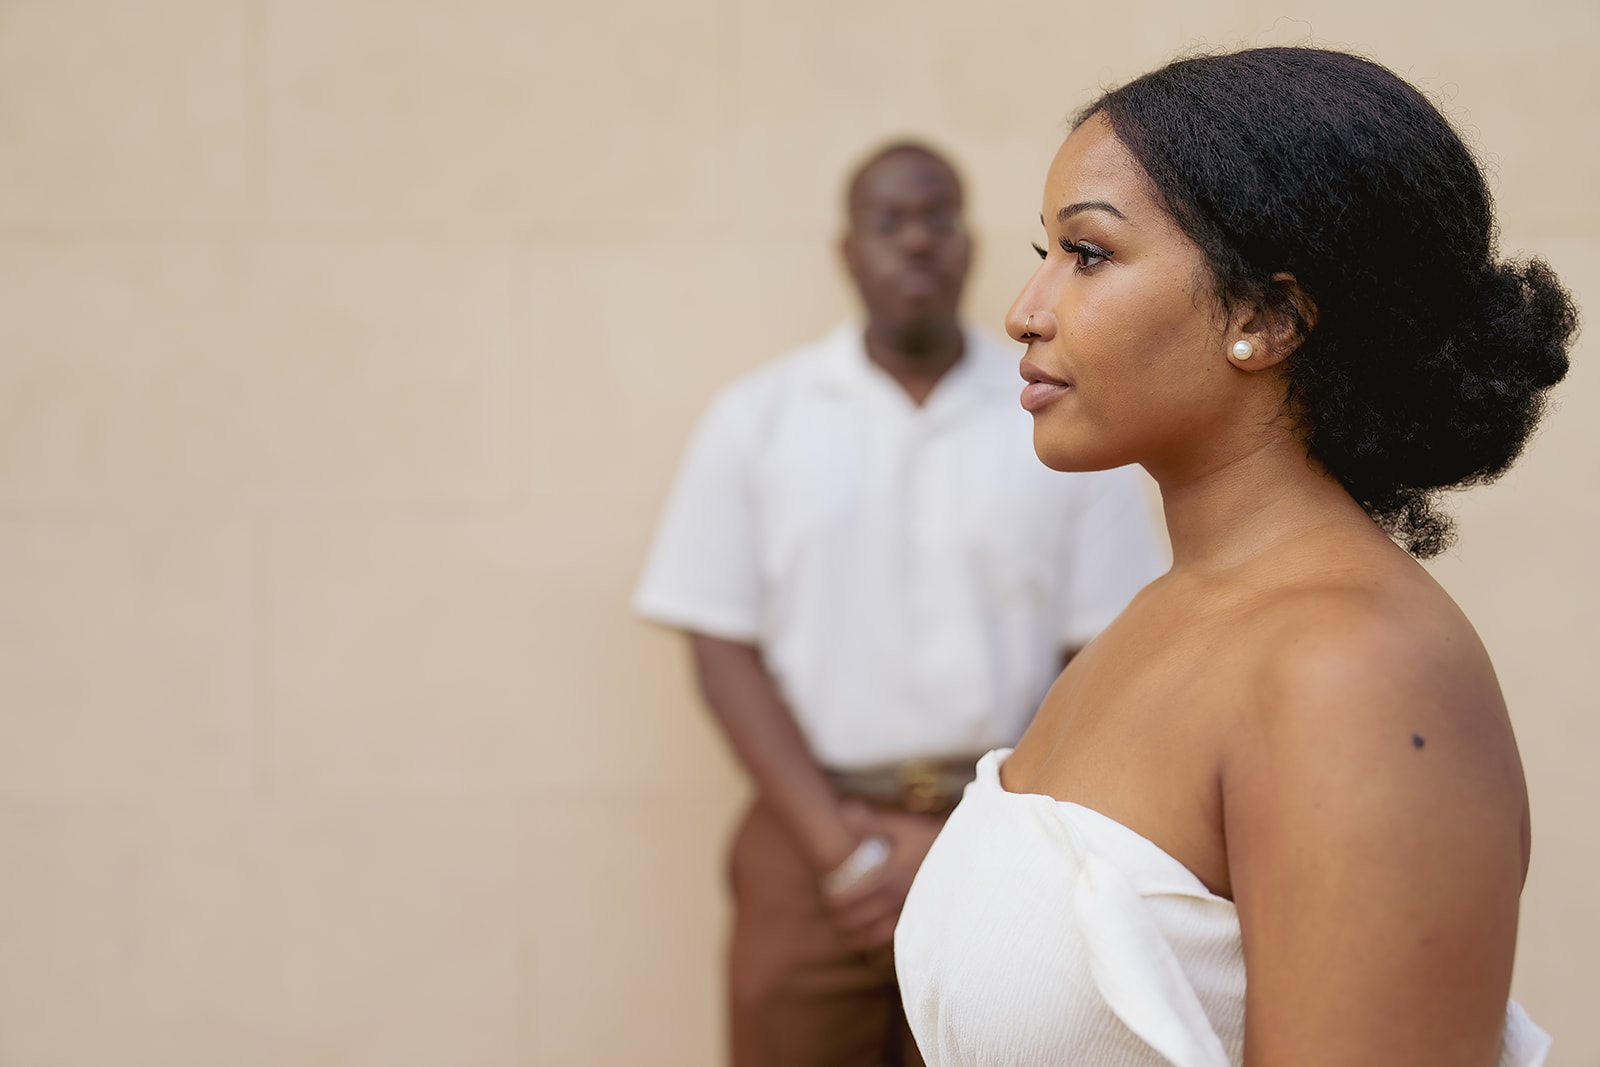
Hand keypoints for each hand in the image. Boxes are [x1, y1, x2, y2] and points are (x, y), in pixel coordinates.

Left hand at [821, 801, 944, 952]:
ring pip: (873, 939)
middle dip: (842, 920)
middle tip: (837, 915)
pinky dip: (880, 952)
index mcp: (887, 876)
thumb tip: (846, 810)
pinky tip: (875, 946)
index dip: (833, 900)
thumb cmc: (935, 843)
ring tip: (851, 931)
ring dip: (857, 937)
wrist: (973, 862)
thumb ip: (873, 823)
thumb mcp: (904, 829)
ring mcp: (911, 917)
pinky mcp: (924, 929)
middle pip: (856, 921)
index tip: (830, 894)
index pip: (847, 897)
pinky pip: (896, 949)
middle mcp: (897, 899)